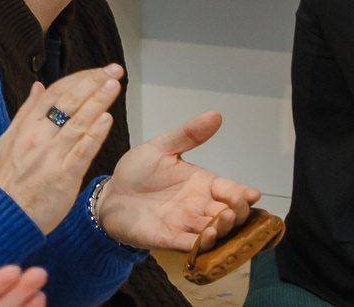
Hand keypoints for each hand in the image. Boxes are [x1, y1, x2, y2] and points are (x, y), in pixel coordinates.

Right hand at [0, 69, 119, 233]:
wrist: (6, 213)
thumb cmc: (9, 179)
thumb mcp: (9, 139)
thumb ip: (26, 112)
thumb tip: (39, 86)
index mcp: (25, 125)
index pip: (54, 93)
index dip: (78, 79)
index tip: (97, 71)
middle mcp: (38, 135)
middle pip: (68, 102)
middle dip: (93, 82)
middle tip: (114, 69)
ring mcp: (51, 154)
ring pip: (78, 122)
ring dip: (98, 101)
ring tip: (114, 84)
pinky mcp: (64, 175)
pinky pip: (81, 150)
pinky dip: (94, 133)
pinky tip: (106, 118)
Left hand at [90, 111, 257, 251]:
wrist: (109, 194)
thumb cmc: (137, 172)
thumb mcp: (161, 148)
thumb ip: (188, 135)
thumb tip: (214, 115)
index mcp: (202, 184)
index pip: (230, 190)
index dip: (243, 194)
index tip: (251, 193)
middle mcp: (200, 206)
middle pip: (230, 214)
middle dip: (237, 212)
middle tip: (233, 207)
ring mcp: (187, 224)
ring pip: (215, 231)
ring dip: (223, 228)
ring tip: (223, 218)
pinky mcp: (171, 238)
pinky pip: (192, 245)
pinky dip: (202, 243)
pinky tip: (206, 236)